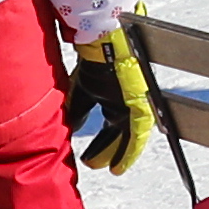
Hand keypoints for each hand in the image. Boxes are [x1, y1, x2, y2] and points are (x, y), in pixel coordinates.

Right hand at [66, 29, 159, 176]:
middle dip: (107, 149)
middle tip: (95, 163)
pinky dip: (130, 148)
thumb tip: (67, 131)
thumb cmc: (92, 59)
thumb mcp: (80, 91)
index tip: (90, 160)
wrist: (104, 40)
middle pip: (119, 132)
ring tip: (111, 168)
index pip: (110, 127)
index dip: (101, 144)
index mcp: (113, 96)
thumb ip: (76, 112)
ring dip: (120, 152)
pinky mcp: (141, 102)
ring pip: (132, 134)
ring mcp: (136, 100)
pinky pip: (140, 130)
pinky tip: (120, 163)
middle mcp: (126, 100)